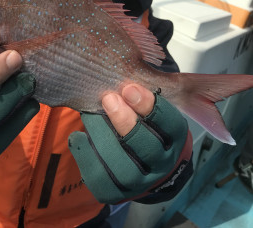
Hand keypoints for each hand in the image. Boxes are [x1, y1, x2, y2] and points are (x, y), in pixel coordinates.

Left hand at [68, 84, 192, 203]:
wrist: (146, 163)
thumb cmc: (144, 121)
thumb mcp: (152, 103)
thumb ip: (144, 88)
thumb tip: (122, 60)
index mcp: (174, 137)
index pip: (170, 123)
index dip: (149, 105)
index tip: (129, 87)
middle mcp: (162, 163)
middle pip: (147, 147)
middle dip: (126, 121)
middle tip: (107, 97)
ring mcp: (140, 182)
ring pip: (124, 167)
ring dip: (103, 136)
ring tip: (89, 114)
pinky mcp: (116, 193)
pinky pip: (100, 180)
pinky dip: (86, 156)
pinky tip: (78, 137)